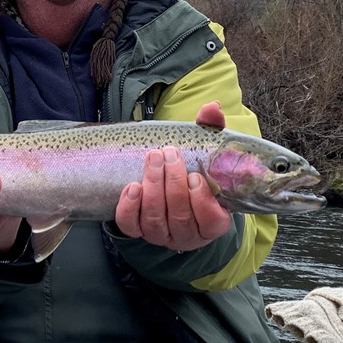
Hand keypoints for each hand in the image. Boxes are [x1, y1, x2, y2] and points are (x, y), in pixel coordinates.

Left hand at [113, 101, 231, 251]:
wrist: (169, 188)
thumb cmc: (193, 170)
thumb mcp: (205, 152)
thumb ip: (210, 130)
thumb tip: (212, 107)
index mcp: (213, 222)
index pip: (211, 221)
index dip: (202, 200)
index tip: (195, 175)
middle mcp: (187, 235)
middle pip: (179, 216)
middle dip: (173, 182)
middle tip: (169, 154)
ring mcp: (161, 234)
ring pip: (154, 218)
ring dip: (153, 186)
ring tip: (153, 158)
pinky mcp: (138, 230)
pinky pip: (130, 225)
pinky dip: (129, 207)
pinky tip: (132, 186)